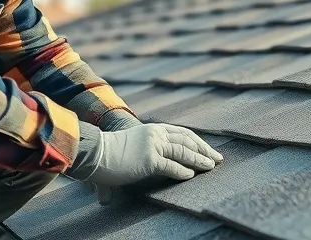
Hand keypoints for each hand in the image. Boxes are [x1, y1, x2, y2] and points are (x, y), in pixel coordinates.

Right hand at [83, 123, 222, 203]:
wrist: (93, 151)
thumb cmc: (105, 154)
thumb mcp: (127, 149)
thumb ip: (135, 159)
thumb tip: (128, 180)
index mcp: (152, 129)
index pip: (181, 133)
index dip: (196, 141)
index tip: (207, 149)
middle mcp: (155, 134)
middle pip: (187, 139)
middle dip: (204, 149)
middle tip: (217, 158)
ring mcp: (153, 146)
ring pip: (184, 152)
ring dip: (200, 160)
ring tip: (211, 167)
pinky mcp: (149, 160)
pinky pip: (172, 166)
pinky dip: (183, 172)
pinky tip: (191, 176)